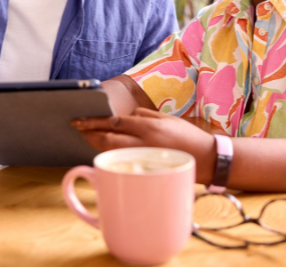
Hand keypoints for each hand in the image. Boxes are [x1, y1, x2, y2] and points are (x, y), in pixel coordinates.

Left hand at [72, 108, 217, 184]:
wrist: (207, 159)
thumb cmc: (187, 136)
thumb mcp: (167, 119)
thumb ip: (145, 116)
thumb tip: (126, 117)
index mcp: (149, 127)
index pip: (114, 122)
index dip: (94, 121)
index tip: (79, 120)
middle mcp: (144, 143)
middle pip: (108, 139)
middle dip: (90, 133)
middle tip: (78, 128)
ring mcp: (144, 158)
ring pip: (113, 151)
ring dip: (97, 144)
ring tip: (87, 137)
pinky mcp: (147, 169)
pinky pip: (123, 161)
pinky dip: (111, 155)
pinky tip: (105, 150)